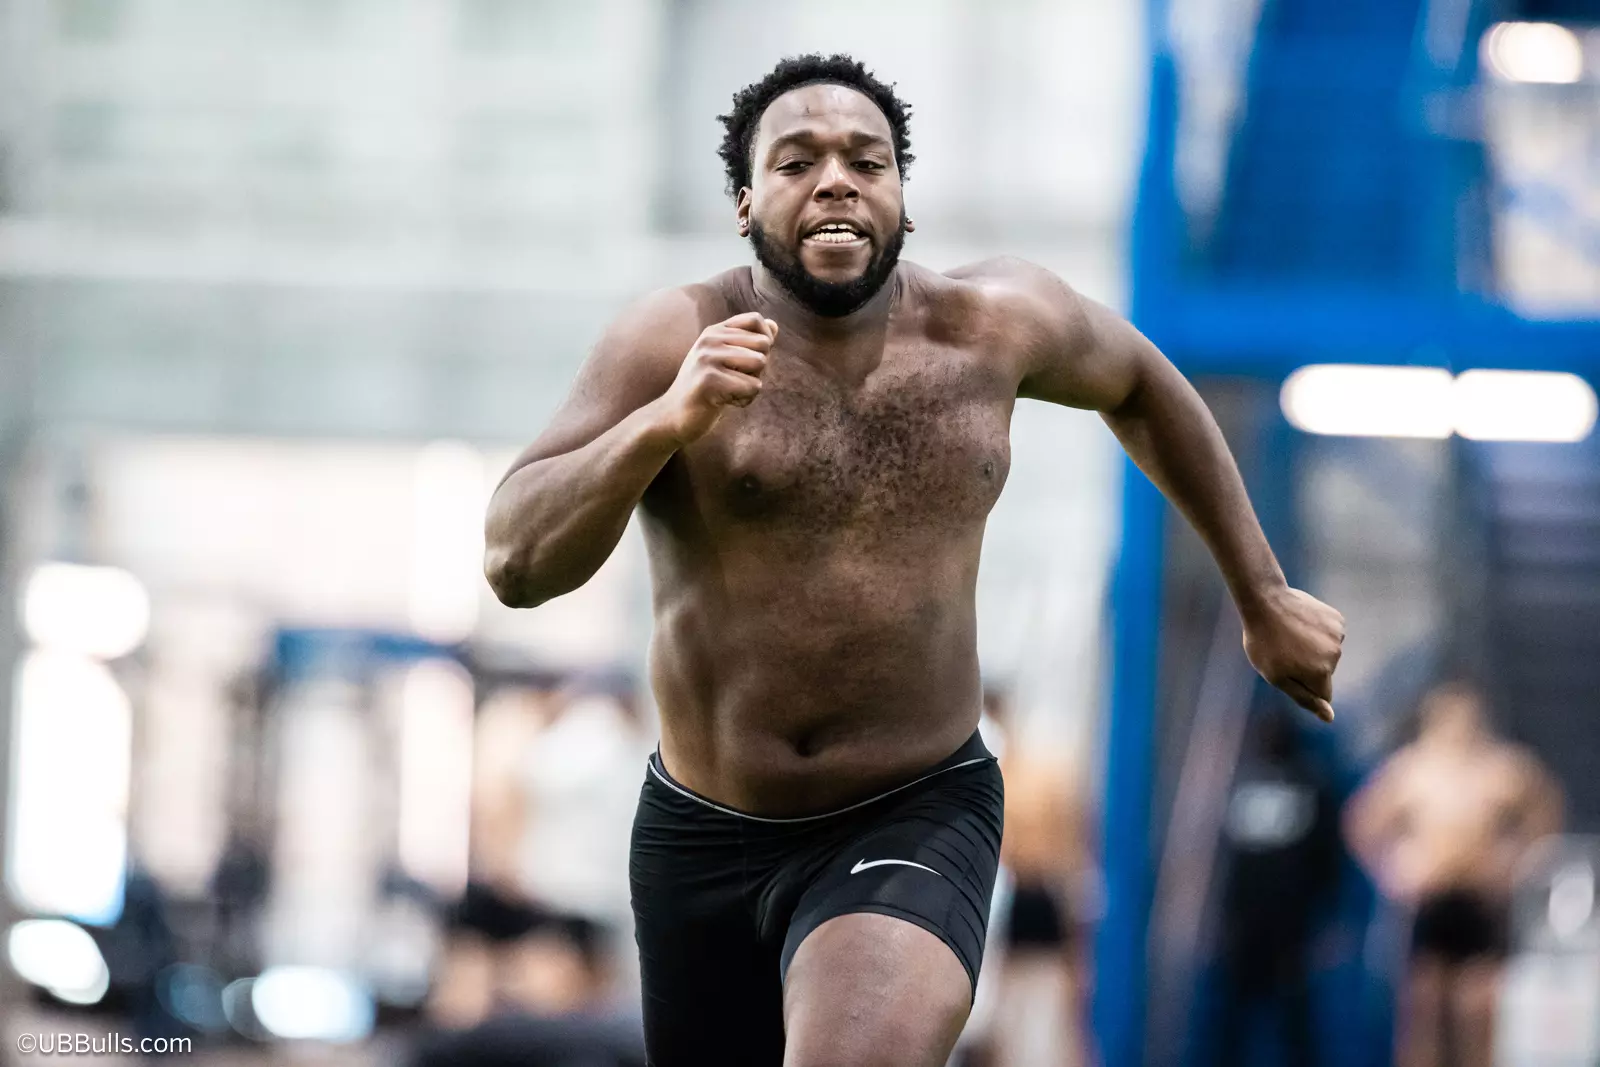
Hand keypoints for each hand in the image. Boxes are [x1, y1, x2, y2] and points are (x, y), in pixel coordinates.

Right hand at [653, 312, 776, 445]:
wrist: (672, 416)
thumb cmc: (704, 389)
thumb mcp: (725, 360)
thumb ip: (749, 342)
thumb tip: (774, 325)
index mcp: (714, 332)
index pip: (755, 320)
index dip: (765, 340)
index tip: (750, 361)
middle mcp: (710, 340)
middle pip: (763, 345)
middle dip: (758, 368)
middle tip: (735, 380)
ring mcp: (707, 359)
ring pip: (760, 364)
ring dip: (750, 385)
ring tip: (728, 391)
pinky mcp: (709, 380)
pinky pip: (752, 387)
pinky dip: (744, 400)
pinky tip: (724, 402)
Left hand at [1241, 586, 1344, 722]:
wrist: (1266, 601)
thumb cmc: (1265, 642)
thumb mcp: (1276, 677)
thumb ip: (1305, 698)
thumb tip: (1330, 717)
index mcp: (1320, 674)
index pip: (1322, 694)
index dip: (1303, 686)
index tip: (1288, 672)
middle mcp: (1335, 656)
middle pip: (1325, 672)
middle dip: (1308, 666)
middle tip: (1284, 650)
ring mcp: (1338, 635)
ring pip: (1327, 652)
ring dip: (1313, 647)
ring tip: (1290, 634)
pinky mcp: (1337, 619)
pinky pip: (1330, 633)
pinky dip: (1318, 630)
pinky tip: (1300, 621)